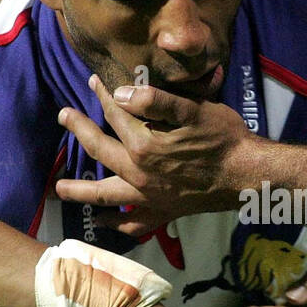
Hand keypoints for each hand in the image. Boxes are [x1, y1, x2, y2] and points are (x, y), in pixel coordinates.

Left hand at [55, 74, 253, 234]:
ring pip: (105, 194)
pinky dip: (115, 224)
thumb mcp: (193, 109)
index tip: (93, 82)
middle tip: (63, 116)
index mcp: (145, 146)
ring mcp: (149, 197)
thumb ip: (155, 100)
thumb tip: (121, 92)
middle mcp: (140, 174)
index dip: (104, 95)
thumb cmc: (225, 138)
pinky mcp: (163, 212)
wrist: (247, 175)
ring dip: (80, 190)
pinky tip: (102, 223)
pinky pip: (132, 224)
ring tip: (59, 188)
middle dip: (79, 130)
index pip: (116, 114)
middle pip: (99, 150)